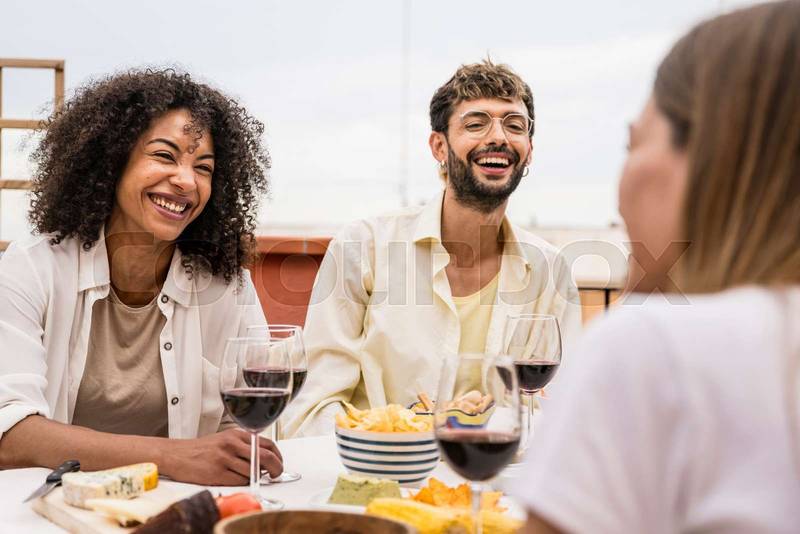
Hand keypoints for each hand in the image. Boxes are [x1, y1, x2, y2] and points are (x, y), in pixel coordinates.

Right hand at [160, 429, 282, 485]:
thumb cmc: (202, 449)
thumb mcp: (226, 440)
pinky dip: (241, 483)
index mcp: (237, 434)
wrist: (177, 454)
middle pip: (265, 457)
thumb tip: (266, 460)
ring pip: (253, 472)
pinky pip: (239, 482)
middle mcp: (232, 444)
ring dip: (255, 477)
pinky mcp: (217, 473)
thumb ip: (245, 446)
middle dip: (276, 468)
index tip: (279, 464)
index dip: (278, 456)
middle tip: (275, 475)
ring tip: (246, 475)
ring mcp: (225, 458)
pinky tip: (233, 479)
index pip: (268, 444)